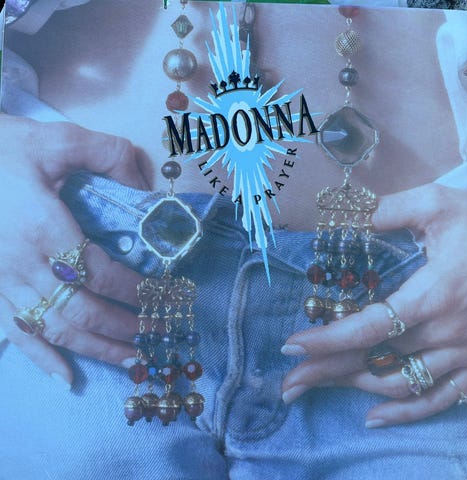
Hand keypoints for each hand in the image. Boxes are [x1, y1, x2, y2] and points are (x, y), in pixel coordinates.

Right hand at [0, 115, 148, 387]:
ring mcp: (1, 281)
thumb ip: (108, 154)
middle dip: (125, 327)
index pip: (100, 272)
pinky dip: (42, 358)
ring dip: (97, 349)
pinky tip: (67, 377)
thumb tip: (148, 187)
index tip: (162, 297)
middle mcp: (20, 263)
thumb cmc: (1, 148)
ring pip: (54, 329)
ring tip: (133, 361)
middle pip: (81, 310)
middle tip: (159, 333)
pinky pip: (15, 332)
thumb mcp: (58, 138)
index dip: (134, 290)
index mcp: (41, 226)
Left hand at [281, 183, 466, 426]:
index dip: (328, 339)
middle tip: (288, 382)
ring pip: (401, 383)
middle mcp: (450, 331)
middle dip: (327, 371)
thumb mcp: (438, 205)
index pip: (371, 326)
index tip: (292, 346)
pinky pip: (441, 399)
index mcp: (437, 293)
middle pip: (377, 360)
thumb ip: (388, 210)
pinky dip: (406, 413)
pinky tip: (373, 417)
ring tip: (316, 387)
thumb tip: (340, 215)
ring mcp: (466, 353)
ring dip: (354, 389)